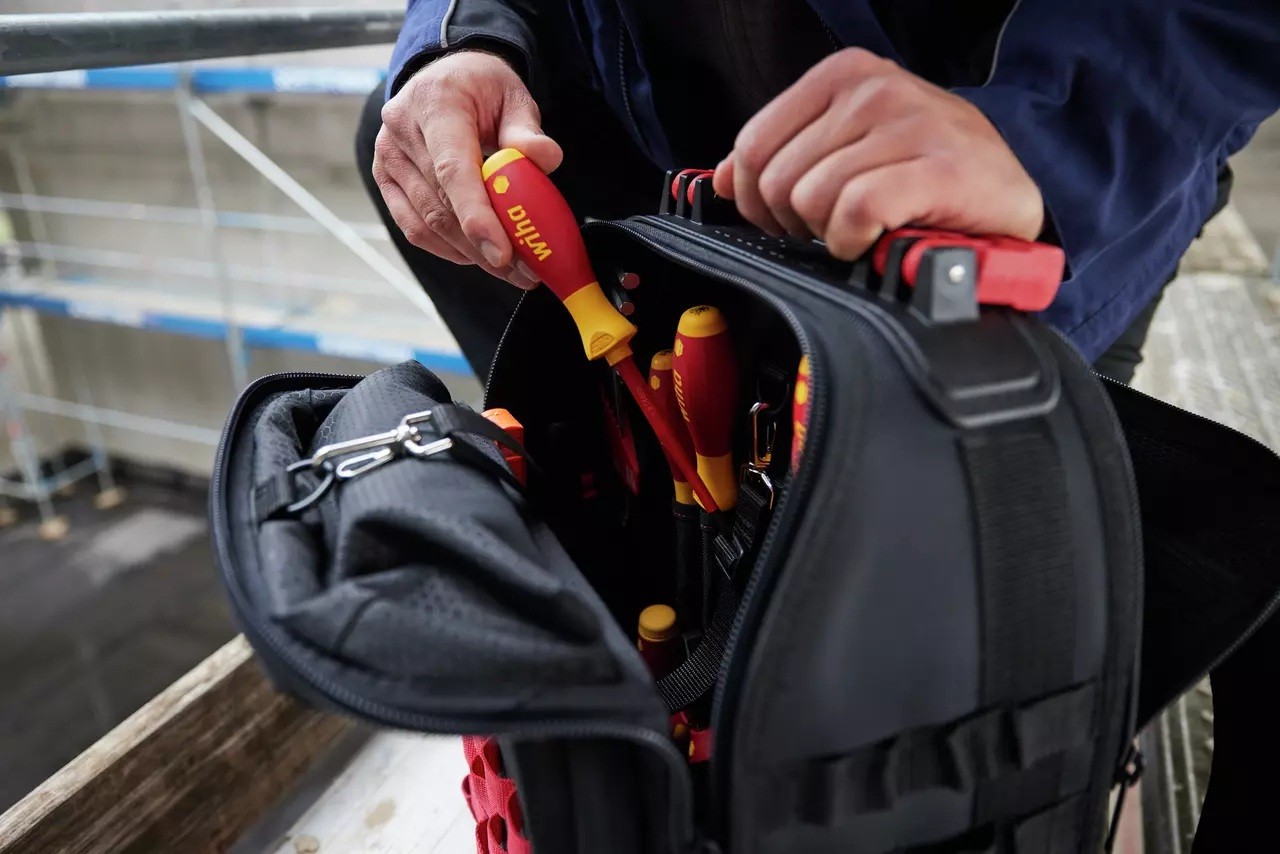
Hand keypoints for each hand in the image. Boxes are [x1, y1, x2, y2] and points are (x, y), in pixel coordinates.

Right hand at [373, 50, 562, 288]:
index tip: (501, 253)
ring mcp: (387, 158)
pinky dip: (448, 248)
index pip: (452, 170)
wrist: (443, 77)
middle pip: (442, 205)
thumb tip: (546, 160)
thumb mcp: (513, 95)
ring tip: (512, 270)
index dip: (476, 216)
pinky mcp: (385, 180)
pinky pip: (414, 228)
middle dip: (485, 245)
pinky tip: (478, 255)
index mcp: (434, 104)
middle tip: (527, 271)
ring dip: (471, 254)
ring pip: (428, 223)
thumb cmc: (481, 87)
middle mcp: (401, 131)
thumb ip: (527, 130)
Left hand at [713, 48, 1043, 259]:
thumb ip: (781, 155)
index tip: (789, 216)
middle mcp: (876, 87)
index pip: (752, 146)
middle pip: (777, 179)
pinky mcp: (939, 167)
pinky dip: (855, 241)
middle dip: (796, 221)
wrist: (1005, 197)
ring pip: (812, 198)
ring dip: (829, 234)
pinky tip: (876, 239)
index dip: (757, 199)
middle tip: (836, 227)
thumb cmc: (924, 175)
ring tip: (864, 230)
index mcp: (845, 75)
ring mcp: (911, 122)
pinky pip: (855, 212)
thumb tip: (720, 178)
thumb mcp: (847, 148)